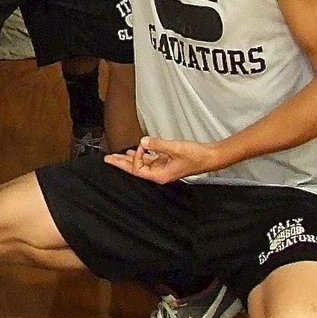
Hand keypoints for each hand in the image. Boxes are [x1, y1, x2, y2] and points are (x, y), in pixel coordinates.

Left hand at [104, 135, 221, 183]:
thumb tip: (142, 142)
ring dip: (130, 158)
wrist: (209, 156)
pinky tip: (136, 150)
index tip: (141, 145)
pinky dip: (142, 154)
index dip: (136, 158)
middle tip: (107, 159)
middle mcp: (159, 174)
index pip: (138, 170)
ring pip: (142, 164)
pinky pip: (150, 159)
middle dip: (121, 163)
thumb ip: (157, 144)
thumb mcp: (174, 148)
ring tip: (116, 155)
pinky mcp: (166, 162)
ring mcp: (163, 168)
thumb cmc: (195, 156)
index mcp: (160, 175)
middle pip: (136, 170)